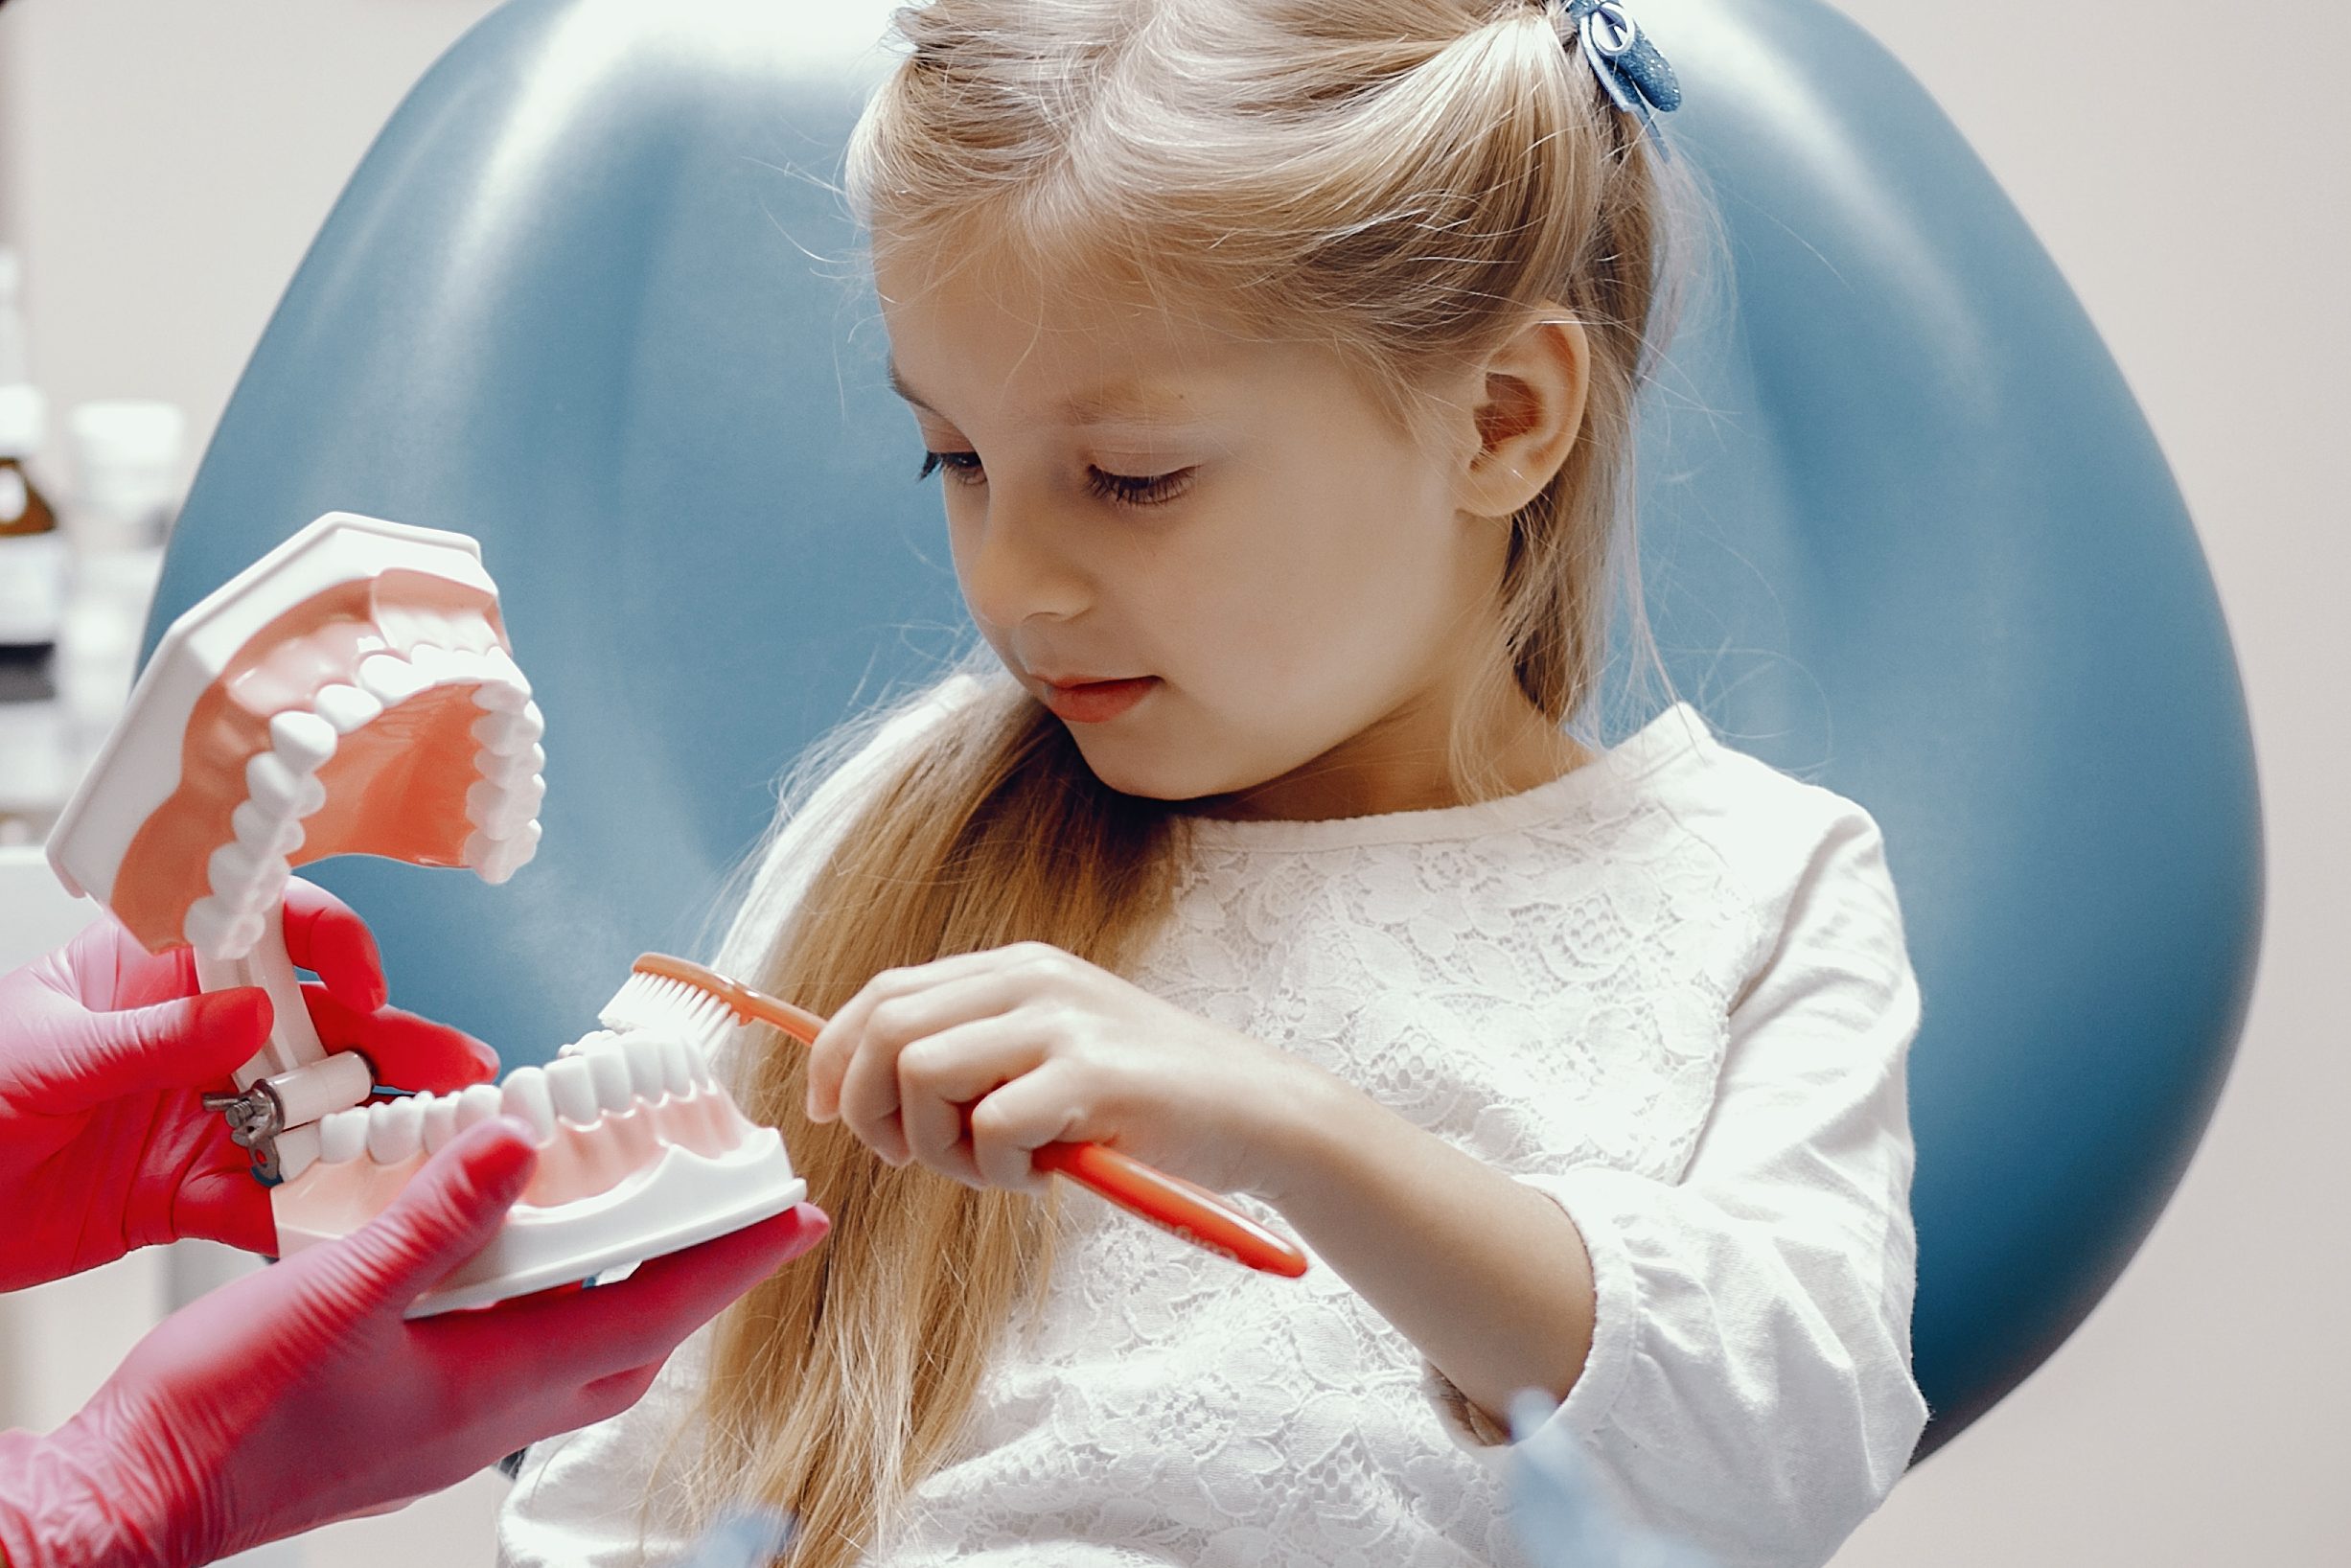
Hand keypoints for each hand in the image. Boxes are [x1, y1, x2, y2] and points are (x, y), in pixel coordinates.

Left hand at [0, 881, 499, 1287]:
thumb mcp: (41, 1055)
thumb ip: (149, 1037)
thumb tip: (247, 1014)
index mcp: (151, 971)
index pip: (263, 931)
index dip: (327, 943)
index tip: (366, 981)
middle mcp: (190, 1038)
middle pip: (313, 1028)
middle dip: (391, 1046)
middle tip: (459, 1070)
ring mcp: (196, 1114)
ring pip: (305, 1115)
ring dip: (366, 1132)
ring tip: (431, 1149)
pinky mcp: (184, 1190)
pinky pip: (262, 1198)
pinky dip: (303, 1215)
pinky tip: (344, 1220)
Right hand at [0, 1117, 831, 1567]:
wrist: (133, 1500)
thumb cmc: (220, 1418)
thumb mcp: (333, 1295)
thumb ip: (435, 1222)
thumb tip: (525, 1149)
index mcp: (489, 1390)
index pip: (648, 1316)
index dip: (730, 1264)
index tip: (798, 1222)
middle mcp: (486, 1419)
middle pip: (631, 1346)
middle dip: (697, 1283)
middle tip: (744, 1222)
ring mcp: (448, 1428)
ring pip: (576, 1359)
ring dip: (625, 1295)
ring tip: (651, 1228)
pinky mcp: (407, 1424)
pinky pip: (513, 1361)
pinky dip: (546, 1308)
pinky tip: (517, 1266)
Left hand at [804, 941, 1311, 1198]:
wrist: (1262, 1113)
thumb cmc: (1150, 1104)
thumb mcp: (1053, 1057)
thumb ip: (978, 1057)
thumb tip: (864, 1091)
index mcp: (1017, 969)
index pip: (885, 994)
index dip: (836, 1056)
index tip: (829, 1115)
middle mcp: (1032, 980)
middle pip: (886, 1031)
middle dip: (875, 1111)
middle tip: (921, 1158)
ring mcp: (1062, 1022)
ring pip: (922, 1074)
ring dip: (941, 1147)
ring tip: (1003, 1167)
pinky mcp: (1091, 1074)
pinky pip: (989, 1128)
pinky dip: (1001, 1170)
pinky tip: (1051, 1172)